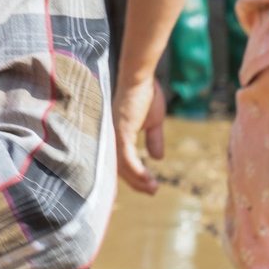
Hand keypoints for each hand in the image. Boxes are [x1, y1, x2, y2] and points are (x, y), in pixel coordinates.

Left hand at [111, 72, 165, 195]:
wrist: (141, 77)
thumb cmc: (145, 94)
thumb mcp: (153, 121)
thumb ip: (154, 139)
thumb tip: (158, 158)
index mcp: (116, 135)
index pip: (119, 162)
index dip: (132, 176)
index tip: (146, 185)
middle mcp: (111, 137)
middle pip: (118, 168)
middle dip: (136, 183)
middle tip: (152, 191)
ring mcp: (114, 135)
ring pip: (122, 167)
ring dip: (138, 180)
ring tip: (153, 188)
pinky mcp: (121, 132)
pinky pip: (127, 158)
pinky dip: (137, 171)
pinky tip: (148, 178)